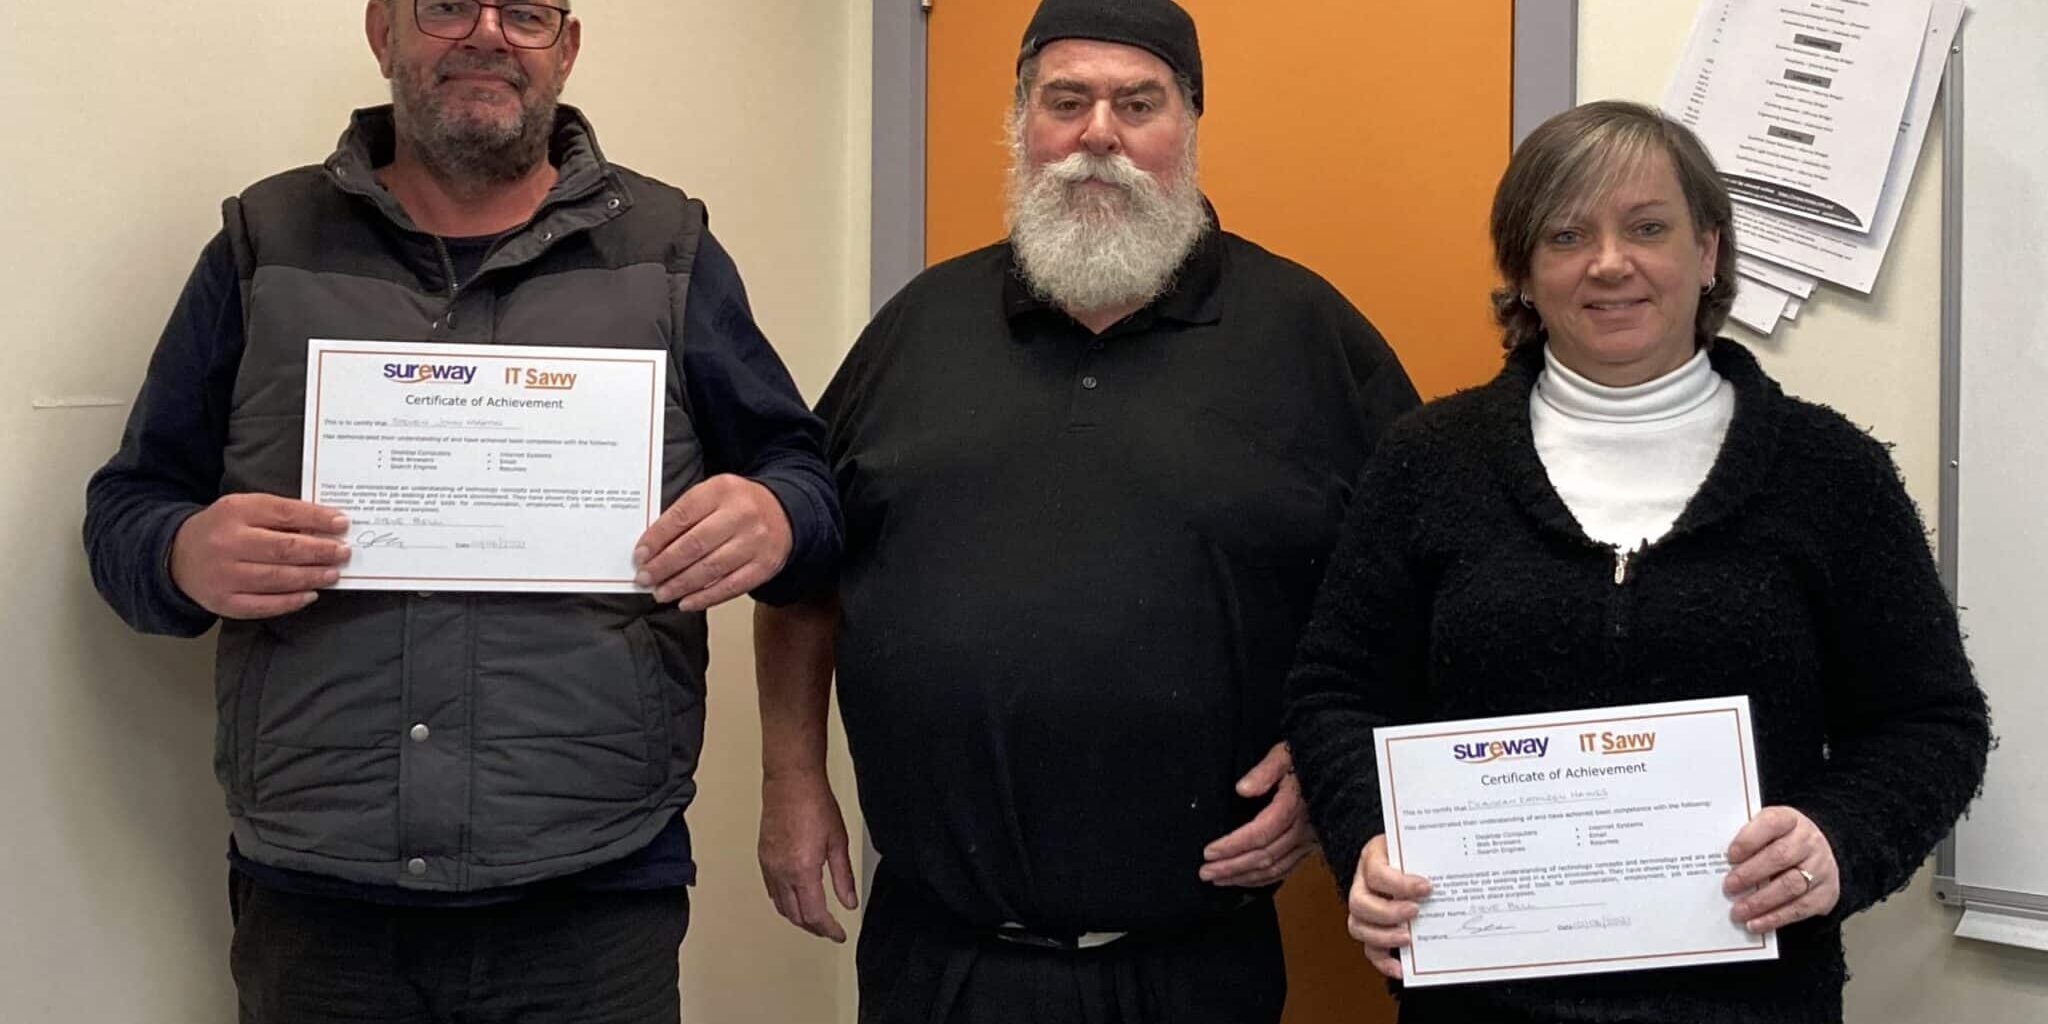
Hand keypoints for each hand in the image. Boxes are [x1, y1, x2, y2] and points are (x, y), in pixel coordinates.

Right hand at [168, 494, 349, 618]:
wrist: (176, 556)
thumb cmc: (222, 529)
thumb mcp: (244, 509)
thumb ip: (279, 515)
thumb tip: (325, 526)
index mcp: (234, 512)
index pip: (283, 513)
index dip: (316, 519)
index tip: (341, 523)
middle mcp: (227, 543)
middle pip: (283, 548)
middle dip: (319, 551)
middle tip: (343, 552)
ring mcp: (224, 575)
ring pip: (277, 578)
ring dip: (311, 576)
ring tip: (333, 573)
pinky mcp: (224, 601)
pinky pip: (264, 604)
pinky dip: (291, 601)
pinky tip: (311, 594)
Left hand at [634, 475, 791, 611]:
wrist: (785, 513)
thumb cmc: (739, 505)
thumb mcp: (712, 495)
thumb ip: (685, 515)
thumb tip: (652, 548)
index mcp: (722, 490)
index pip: (682, 516)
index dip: (657, 539)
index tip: (640, 556)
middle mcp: (741, 514)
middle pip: (695, 544)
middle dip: (664, 565)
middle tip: (646, 578)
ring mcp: (755, 541)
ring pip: (711, 568)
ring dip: (681, 585)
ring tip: (662, 593)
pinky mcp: (764, 565)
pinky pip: (731, 586)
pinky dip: (705, 597)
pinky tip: (686, 602)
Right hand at [759, 769, 859, 941]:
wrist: (791, 781)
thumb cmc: (815, 804)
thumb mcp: (838, 842)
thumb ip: (844, 877)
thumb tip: (849, 902)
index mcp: (803, 870)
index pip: (815, 914)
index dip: (828, 929)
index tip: (839, 934)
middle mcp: (781, 872)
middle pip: (796, 915)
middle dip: (814, 927)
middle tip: (829, 930)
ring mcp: (769, 865)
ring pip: (780, 905)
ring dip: (798, 917)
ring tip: (815, 920)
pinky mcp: (763, 857)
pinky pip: (771, 890)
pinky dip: (784, 902)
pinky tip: (795, 899)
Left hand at [1199, 742, 1315, 887]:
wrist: (1340, 768)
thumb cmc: (1309, 758)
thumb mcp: (1285, 754)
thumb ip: (1264, 771)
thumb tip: (1242, 789)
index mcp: (1294, 806)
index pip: (1259, 834)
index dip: (1232, 846)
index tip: (1209, 852)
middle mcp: (1304, 828)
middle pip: (1265, 856)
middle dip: (1232, 867)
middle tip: (1205, 872)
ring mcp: (1310, 840)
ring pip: (1276, 868)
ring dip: (1245, 876)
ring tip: (1218, 880)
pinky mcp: (1313, 846)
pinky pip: (1287, 868)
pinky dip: (1265, 879)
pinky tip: (1246, 879)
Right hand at [1348, 833, 1430, 978]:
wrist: (1409, 854)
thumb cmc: (1415, 849)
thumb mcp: (1418, 844)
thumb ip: (1429, 855)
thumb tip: (1454, 870)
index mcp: (1372, 858)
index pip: (1376, 872)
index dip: (1399, 883)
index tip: (1426, 887)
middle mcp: (1362, 884)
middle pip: (1358, 903)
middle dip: (1388, 912)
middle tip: (1415, 912)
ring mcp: (1364, 909)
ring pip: (1358, 927)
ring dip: (1383, 937)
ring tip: (1408, 939)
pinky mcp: (1371, 930)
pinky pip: (1369, 949)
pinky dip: (1384, 962)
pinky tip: (1401, 968)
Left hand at [1723, 806, 1840, 932]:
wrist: (1820, 851)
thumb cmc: (1781, 840)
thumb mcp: (1766, 830)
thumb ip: (1747, 840)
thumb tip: (1718, 861)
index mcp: (1789, 819)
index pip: (1771, 823)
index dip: (1749, 839)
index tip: (1730, 855)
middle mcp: (1809, 841)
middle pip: (1780, 857)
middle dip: (1750, 874)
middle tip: (1728, 887)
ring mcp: (1820, 867)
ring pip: (1790, 886)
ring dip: (1761, 902)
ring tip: (1738, 911)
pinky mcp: (1826, 893)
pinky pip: (1800, 908)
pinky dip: (1775, 918)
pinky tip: (1756, 923)